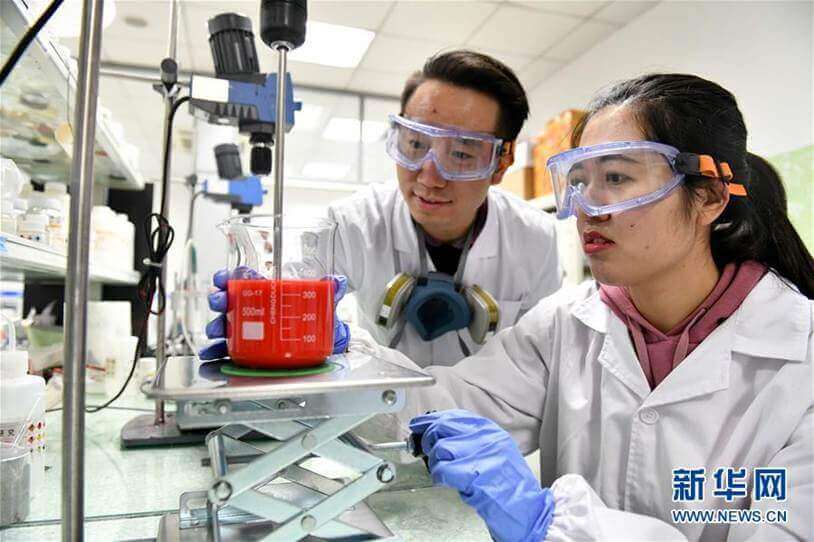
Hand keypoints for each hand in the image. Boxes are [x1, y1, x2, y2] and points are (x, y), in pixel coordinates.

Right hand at [198, 267, 350, 359]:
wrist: (321, 342)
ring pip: (226, 326)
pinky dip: (216, 353)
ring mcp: (248, 331)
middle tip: (219, 303)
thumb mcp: (324, 302)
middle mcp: (253, 310)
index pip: (243, 280)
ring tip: (215, 331)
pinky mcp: (248, 351)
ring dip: (217, 326)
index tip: (222, 279)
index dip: (229, 277)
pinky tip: (211, 355)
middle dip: (220, 300)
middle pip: (230, 301)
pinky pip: (228, 351)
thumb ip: (331, 289)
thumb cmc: (315, 317)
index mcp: (267, 293)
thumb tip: (338, 281)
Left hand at [409, 410, 554, 541]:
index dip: (431, 420)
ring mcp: (481, 454)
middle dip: (428, 439)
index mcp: (490, 430)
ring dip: (435, 462)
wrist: (527, 509)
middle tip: (425, 450)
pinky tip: (445, 481)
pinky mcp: (475, 474)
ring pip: (440, 448)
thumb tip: (438, 435)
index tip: (418, 425)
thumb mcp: (494, 451)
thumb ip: (470, 440)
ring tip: (443, 472)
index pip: (454, 416)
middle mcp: (486, 438)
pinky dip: (439, 477)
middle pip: (443, 427)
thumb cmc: (510, 485)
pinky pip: (443, 470)